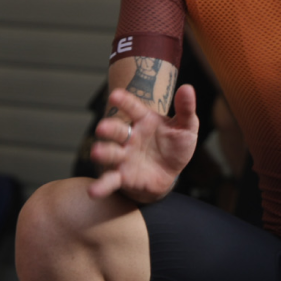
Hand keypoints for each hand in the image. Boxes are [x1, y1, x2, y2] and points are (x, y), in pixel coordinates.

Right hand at [87, 85, 198, 203]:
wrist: (169, 173)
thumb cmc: (174, 145)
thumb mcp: (185, 127)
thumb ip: (185, 109)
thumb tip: (188, 88)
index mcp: (144, 120)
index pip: (133, 108)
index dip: (124, 102)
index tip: (115, 96)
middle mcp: (130, 137)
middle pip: (117, 130)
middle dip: (109, 128)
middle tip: (102, 128)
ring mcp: (124, 156)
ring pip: (111, 153)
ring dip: (103, 152)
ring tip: (96, 152)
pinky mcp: (123, 176)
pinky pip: (111, 180)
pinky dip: (101, 186)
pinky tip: (93, 192)